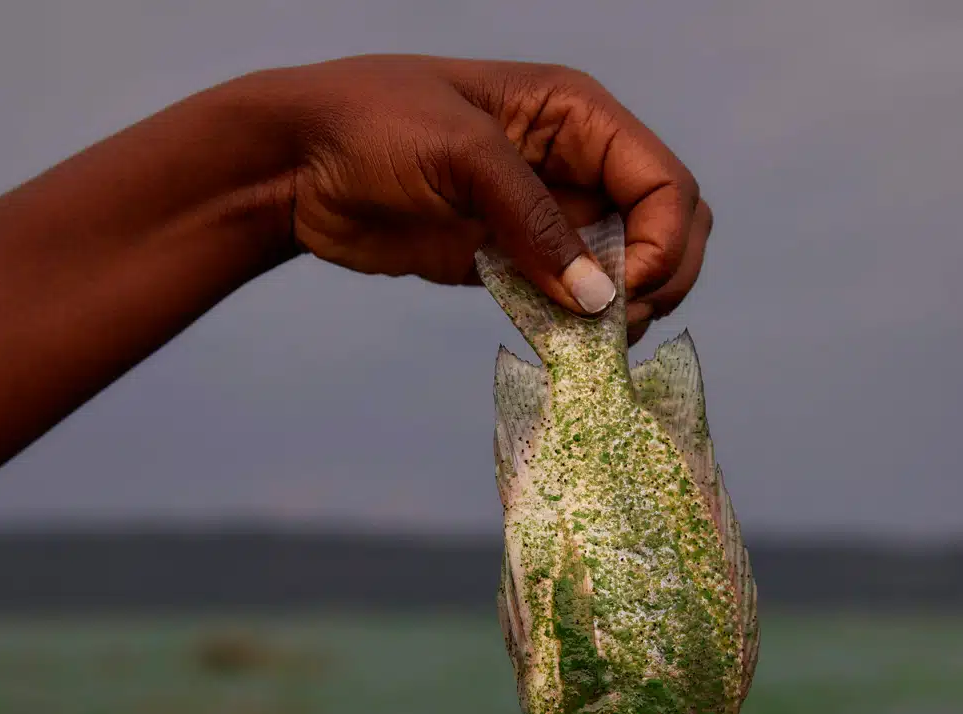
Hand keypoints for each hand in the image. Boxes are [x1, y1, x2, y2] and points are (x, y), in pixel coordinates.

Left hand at [272, 55, 712, 344]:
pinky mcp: (514, 259)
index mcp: (578, 117)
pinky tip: (563, 346)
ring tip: (592, 341)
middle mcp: (576, 164)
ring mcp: (547, 216)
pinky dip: (581, 328)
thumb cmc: (371, 125)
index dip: (663, 241)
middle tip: (615, 322)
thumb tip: (601, 300)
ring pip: (628, 269)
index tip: (623, 289)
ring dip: (625, 310)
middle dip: (659, 278)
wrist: (294, 163)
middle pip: (667, 227)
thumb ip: (535, 222)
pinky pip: (572, 298)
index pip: (666, 183)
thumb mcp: (461, 156)